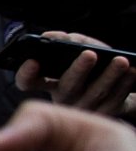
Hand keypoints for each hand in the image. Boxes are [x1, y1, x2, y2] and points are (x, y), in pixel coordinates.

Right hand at [12, 32, 134, 118]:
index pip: (27, 82)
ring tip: (120, 61)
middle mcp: (63, 99)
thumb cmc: (91, 66)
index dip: (26, 74)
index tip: (33, 61)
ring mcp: (84, 108)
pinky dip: (124, 84)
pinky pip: (116, 99)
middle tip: (89, 54)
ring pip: (96, 93)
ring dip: (109, 75)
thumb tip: (57, 37)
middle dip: (78, 70)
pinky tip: (132, 71)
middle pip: (67, 87)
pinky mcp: (105, 113)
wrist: (115, 86)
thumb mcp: (77, 52)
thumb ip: (68, 41)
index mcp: (49, 84)